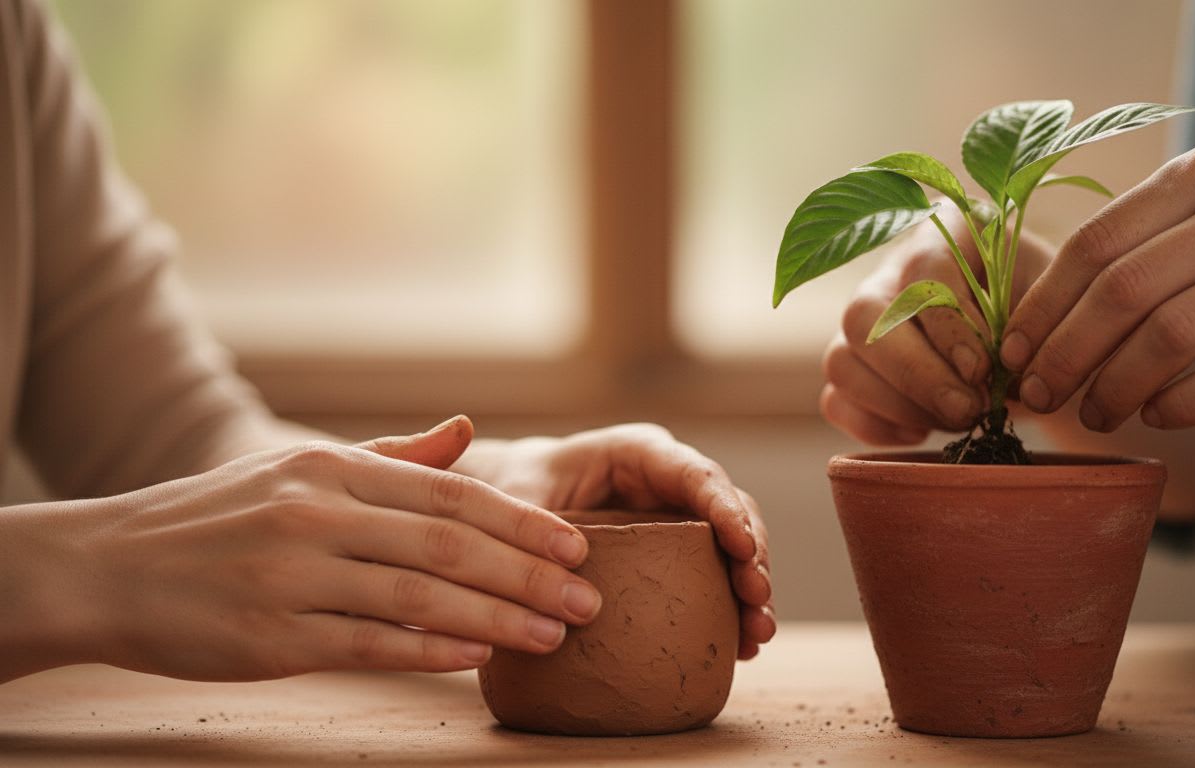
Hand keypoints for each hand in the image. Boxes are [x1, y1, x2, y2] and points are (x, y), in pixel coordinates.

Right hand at [1, 417, 602, 682]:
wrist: (109, 565)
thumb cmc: (218, 517)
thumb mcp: (298, 467)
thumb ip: (390, 458)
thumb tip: (464, 433)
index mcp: (332, 469)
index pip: (450, 495)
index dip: (522, 523)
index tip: (577, 546)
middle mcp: (318, 515)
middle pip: (450, 547)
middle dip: (531, 574)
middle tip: (589, 598)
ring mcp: (294, 577)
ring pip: (421, 599)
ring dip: (498, 619)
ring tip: (554, 633)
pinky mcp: (272, 636)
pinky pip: (370, 644)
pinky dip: (431, 651)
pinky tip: (477, 656)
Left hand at [454, 423, 774, 659]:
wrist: (515, 500)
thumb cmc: (519, 486)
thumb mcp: (521, 496)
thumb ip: (534, 524)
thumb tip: (557, 573)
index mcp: (639, 452)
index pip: (696, 473)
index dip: (726, 508)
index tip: (742, 546)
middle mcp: (669, 481)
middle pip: (731, 509)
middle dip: (751, 554)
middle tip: (757, 599)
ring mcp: (679, 517)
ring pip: (734, 545)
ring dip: (750, 588)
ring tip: (757, 634)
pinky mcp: (678, 553)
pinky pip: (716, 576)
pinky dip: (731, 609)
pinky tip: (741, 646)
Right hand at [821, 211, 1049, 443]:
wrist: (1034, 338)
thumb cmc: (1045, 313)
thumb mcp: (1051, 304)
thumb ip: (1027, 326)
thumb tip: (991, 375)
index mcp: (943, 234)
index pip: (922, 270)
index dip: (947, 324)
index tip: (983, 369)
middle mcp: (888, 271)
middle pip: (863, 315)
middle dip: (916, 374)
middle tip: (968, 410)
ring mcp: (861, 321)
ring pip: (841, 361)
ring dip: (899, 404)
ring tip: (956, 420)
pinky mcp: (851, 367)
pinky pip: (836, 401)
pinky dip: (876, 426)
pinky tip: (923, 432)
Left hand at [1001, 139, 1194, 430]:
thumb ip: (1139, 247)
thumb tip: (1033, 325)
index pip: (1097, 241)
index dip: (1043, 305)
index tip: (1011, 351)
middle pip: (1124, 290)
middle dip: (1065, 353)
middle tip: (1037, 395)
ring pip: (1172, 334)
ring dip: (1115, 386)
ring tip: (1093, 415)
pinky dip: (1181, 404)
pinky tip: (1157, 417)